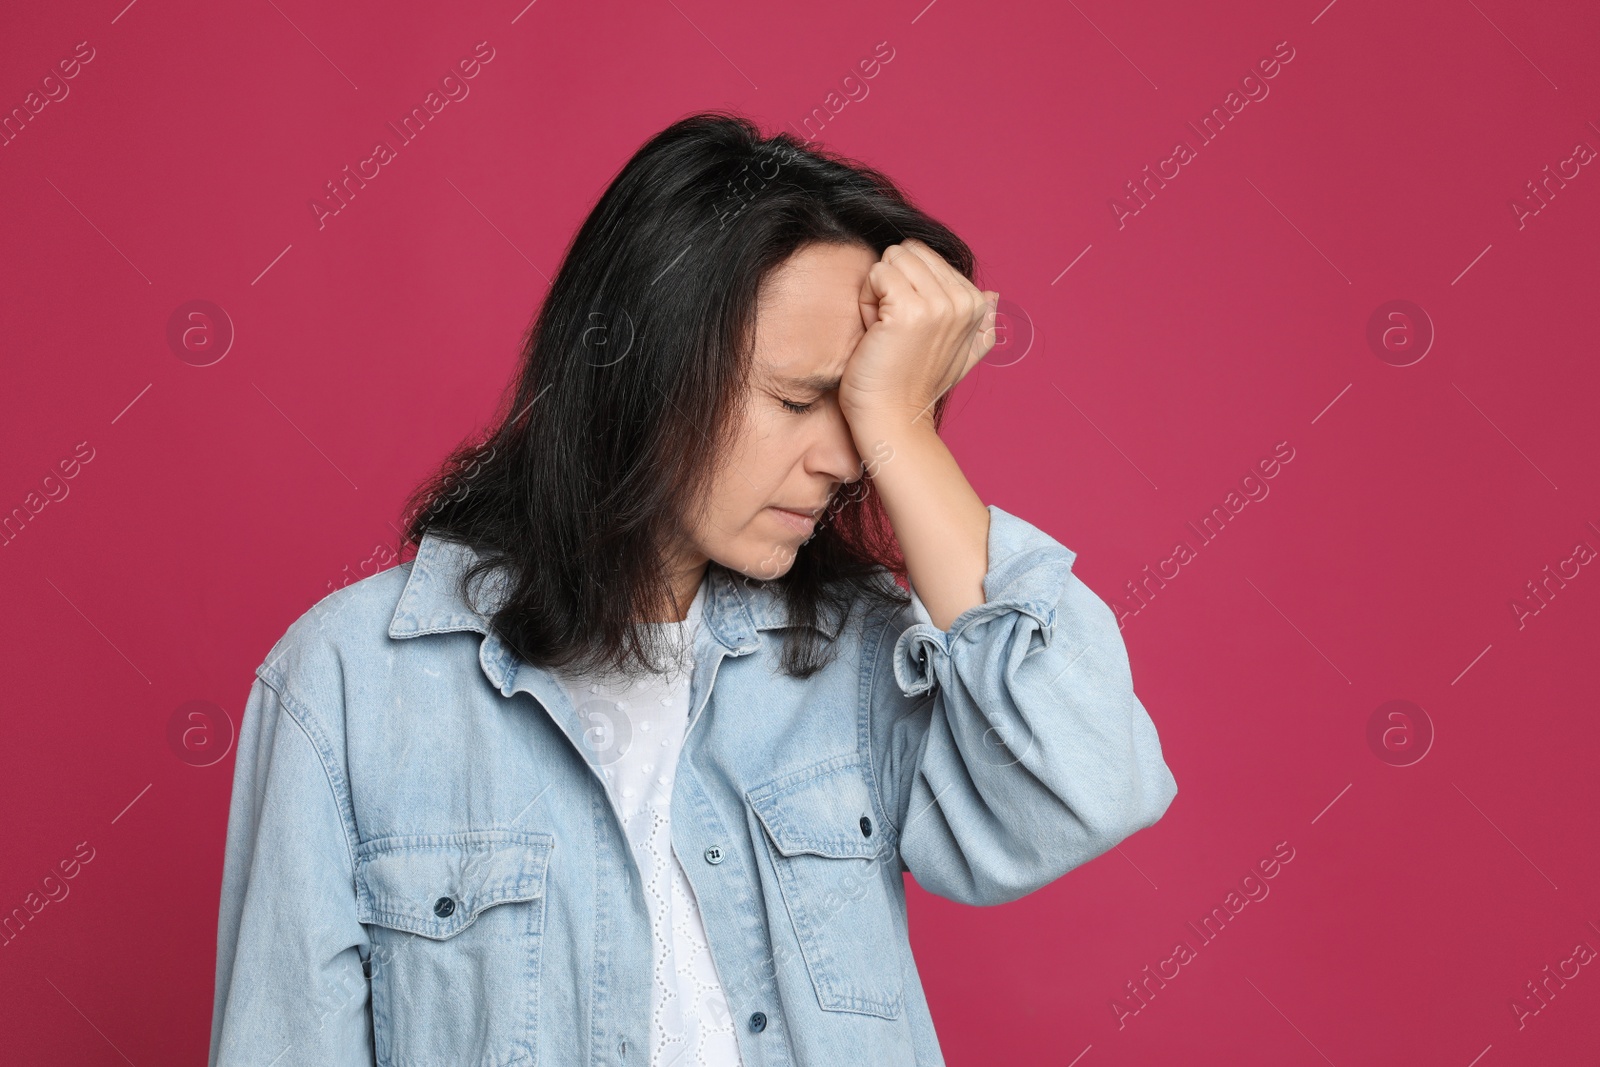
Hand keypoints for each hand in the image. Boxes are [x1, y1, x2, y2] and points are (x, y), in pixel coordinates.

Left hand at [839, 237, 999, 428]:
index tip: (910, 328)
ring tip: (885, 330)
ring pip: (891, 260)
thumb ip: (980, 324)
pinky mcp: (910, 310)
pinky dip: (866, 302)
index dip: (907, 288)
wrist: (894, 418)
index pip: (924, 256)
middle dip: (891, 285)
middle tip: (893, 328)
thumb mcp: (961, 354)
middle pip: (907, 252)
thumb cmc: (916, 387)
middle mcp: (964, 300)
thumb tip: (994, 296)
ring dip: (877, 293)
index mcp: (976, 303)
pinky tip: (876, 331)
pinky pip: (876, 274)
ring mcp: (939, 305)